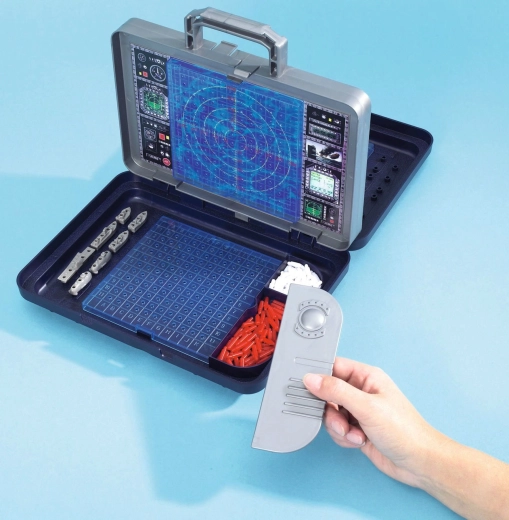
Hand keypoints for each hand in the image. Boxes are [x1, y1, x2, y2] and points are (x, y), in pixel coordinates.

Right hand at [303, 357, 443, 486]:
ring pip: (331, 413)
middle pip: (328, 393)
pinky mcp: (357, 428)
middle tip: (339, 420)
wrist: (419, 463)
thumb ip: (336, 391)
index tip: (307, 385)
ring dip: (337, 427)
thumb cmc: (404, 430)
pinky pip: (337, 429)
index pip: (334, 366)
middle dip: (330, 410)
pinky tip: (358, 441)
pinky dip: (344, 437)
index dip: (319, 375)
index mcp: (366, 376)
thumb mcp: (367, 407)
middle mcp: (361, 391)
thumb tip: (311, 378)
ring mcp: (359, 410)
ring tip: (353, 434)